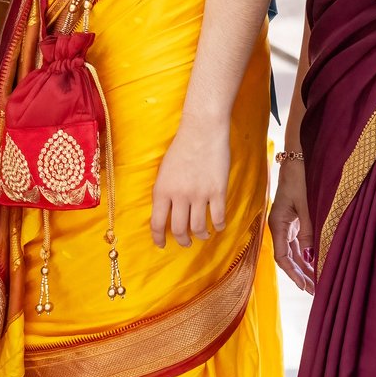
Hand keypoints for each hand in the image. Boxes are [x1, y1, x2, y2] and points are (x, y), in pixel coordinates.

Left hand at [149, 116, 230, 248]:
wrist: (202, 131)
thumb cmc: (181, 148)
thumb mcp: (164, 171)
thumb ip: (165, 192)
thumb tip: (166, 212)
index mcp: (162, 190)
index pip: (157, 223)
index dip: (158, 238)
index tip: (161, 245)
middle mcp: (179, 195)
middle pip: (179, 230)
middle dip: (182, 240)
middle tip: (185, 242)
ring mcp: (199, 194)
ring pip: (199, 228)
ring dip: (201, 236)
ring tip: (202, 235)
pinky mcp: (218, 191)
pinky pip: (218, 218)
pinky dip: (218, 226)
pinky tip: (217, 226)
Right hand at [269, 151, 316, 292]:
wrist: (296, 159)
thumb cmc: (299, 179)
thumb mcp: (305, 206)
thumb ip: (307, 231)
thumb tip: (309, 257)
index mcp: (277, 224)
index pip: (281, 256)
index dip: (292, 273)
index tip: (305, 286)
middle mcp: (279, 226)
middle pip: (287, 257)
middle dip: (300, 274)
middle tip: (314, 291)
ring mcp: (285, 223)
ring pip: (293, 251)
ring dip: (303, 266)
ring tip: (316, 282)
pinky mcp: (292, 220)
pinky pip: (297, 243)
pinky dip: (305, 254)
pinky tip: (314, 263)